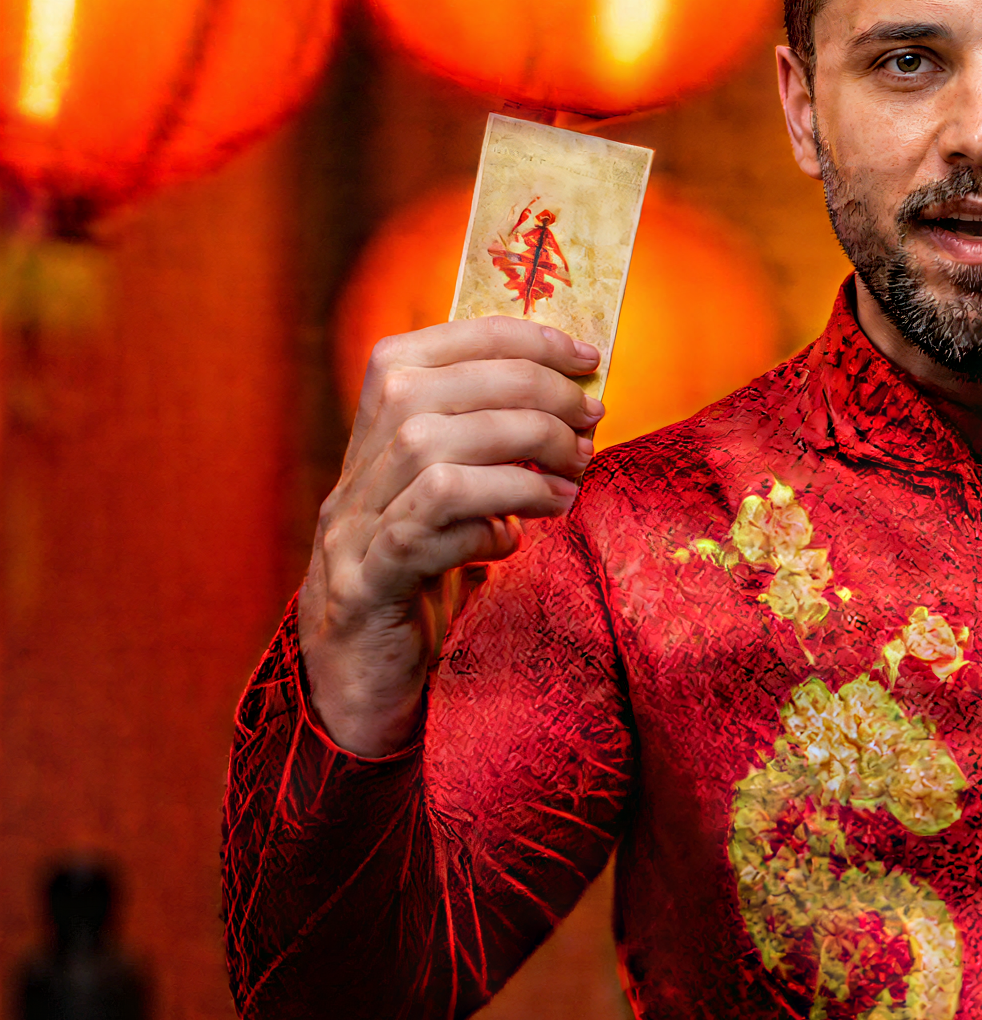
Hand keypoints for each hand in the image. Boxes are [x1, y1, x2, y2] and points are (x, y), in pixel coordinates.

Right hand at [299, 317, 602, 755]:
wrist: (363, 681)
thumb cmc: (428, 576)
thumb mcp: (461, 500)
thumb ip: (494, 446)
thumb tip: (578, 395)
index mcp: (372, 436)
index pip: (424, 349)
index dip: (510, 338)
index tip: (585, 355)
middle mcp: (352, 471)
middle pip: (431, 394)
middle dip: (529, 395)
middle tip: (592, 422)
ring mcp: (350, 528)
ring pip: (429, 452)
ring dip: (520, 458)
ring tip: (572, 482)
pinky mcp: (366, 585)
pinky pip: (425, 530)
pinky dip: (488, 522)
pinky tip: (519, 539)